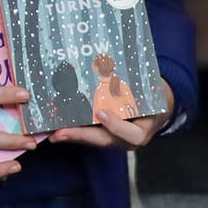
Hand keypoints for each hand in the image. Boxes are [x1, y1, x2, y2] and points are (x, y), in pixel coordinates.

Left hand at [49, 81, 176, 150]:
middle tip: (58, 132)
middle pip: (102, 141)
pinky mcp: (104, 132)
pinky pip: (88, 130)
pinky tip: (54, 119)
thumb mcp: (154, 94)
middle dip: (79, 136)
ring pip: (91, 138)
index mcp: (142, 130)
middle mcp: (126, 139)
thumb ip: (140, 88)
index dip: (116, 126)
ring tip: (49, 128)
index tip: (102, 114)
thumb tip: (115, 66)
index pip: (132, 135)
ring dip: (70, 133)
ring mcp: (114, 137)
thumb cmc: (154, 97)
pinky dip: (72, 125)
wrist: (158, 106)